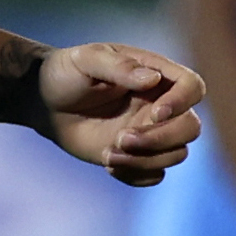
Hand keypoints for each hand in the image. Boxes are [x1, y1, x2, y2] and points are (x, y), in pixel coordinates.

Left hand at [35, 42, 203, 186]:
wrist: (43, 101)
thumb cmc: (65, 72)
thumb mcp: (85, 60)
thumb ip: (117, 65)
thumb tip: (151, 78)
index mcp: (155, 74)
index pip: (193, 87)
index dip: (182, 102)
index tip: (154, 113)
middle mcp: (160, 104)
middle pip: (190, 127)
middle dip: (160, 138)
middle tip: (121, 139)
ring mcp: (150, 131)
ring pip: (176, 154)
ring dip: (145, 160)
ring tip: (108, 155)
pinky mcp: (137, 155)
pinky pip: (155, 174)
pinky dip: (136, 174)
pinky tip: (108, 163)